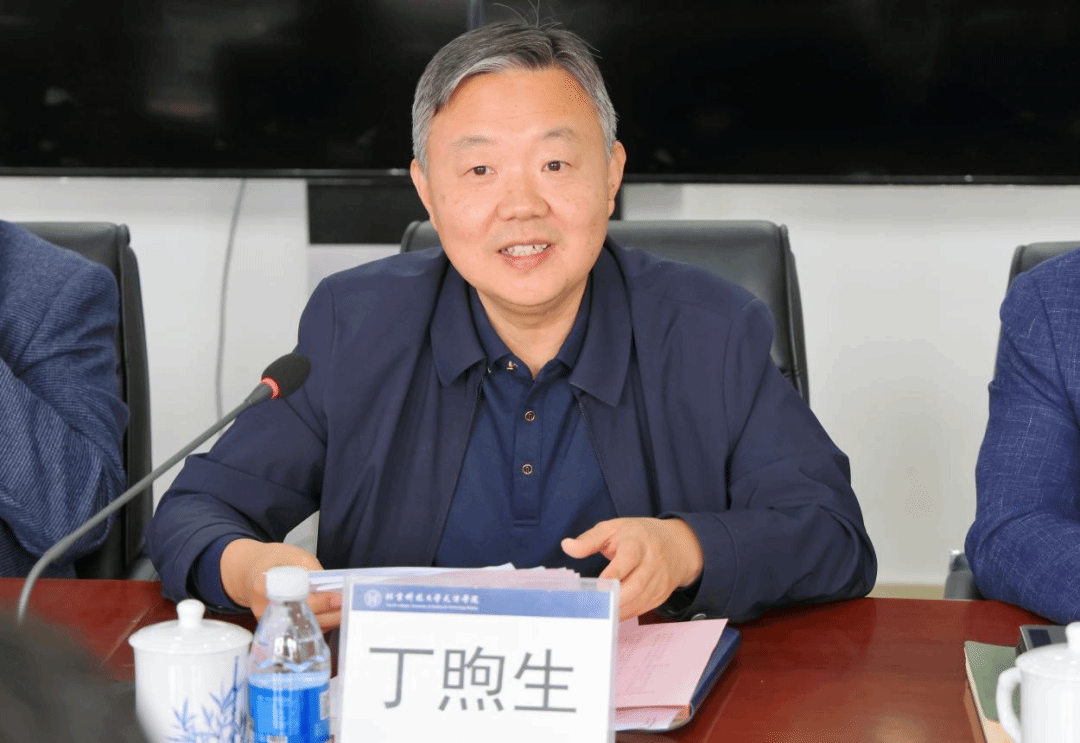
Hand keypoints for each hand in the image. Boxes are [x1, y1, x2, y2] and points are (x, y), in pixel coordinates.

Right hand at [220, 539, 342, 628]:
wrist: (247, 572)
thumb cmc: (271, 560)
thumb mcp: (293, 555)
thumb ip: (312, 570)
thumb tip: (331, 587)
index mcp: (266, 586)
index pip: (297, 598)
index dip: (322, 600)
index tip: (340, 598)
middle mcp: (265, 608)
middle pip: (302, 617)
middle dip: (330, 614)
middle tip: (350, 609)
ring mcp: (270, 622)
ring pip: (303, 627)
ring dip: (327, 622)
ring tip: (346, 613)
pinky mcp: (275, 628)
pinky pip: (300, 628)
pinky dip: (318, 624)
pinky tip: (333, 617)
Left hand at [561, 517, 703, 620]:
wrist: (677, 545)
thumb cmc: (638, 535)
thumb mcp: (614, 528)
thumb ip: (590, 539)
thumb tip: (566, 546)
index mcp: (638, 543)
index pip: (627, 559)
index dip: (613, 574)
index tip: (597, 585)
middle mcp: (652, 562)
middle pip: (635, 586)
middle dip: (613, 598)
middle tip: (591, 605)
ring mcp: (659, 581)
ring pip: (638, 601)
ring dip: (616, 610)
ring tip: (595, 613)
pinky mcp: (661, 595)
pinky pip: (641, 609)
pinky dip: (624, 614)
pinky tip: (608, 615)